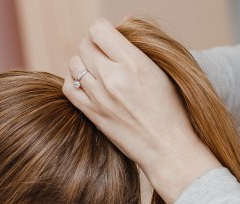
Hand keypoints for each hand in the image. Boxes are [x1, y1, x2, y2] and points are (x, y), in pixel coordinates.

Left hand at [62, 18, 220, 203]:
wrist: (166, 147)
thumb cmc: (171, 109)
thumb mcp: (161, 70)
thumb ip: (138, 46)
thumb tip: (122, 20)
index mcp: (133, 63)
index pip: (99, 29)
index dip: (104, 31)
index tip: (111, 39)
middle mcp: (112, 78)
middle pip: (84, 45)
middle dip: (94, 47)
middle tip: (107, 57)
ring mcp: (99, 97)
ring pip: (74, 64)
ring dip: (84, 63)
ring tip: (99, 71)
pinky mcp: (92, 114)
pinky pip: (68, 87)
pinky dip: (74, 81)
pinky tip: (88, 85)